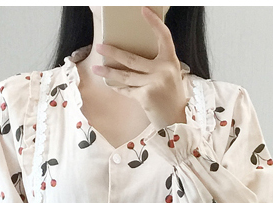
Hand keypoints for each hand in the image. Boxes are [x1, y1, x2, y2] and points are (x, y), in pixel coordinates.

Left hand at [91, 5, 188, 128]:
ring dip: (108, 72)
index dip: (154, 23)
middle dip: (113, 53)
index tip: (143, 10)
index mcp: (171, 62)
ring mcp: (153, 83)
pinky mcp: (145, 96)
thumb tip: (132, 57)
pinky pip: (127, 90)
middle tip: (99, 46)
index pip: (164, 36)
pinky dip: (119, 87)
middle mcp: (163, 70)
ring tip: (96, 68)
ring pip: (125, 75)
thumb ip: (157, 65)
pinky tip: (110, 84)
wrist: (176, 121)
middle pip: (132, 58)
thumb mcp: (170, 76)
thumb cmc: (171, 98)